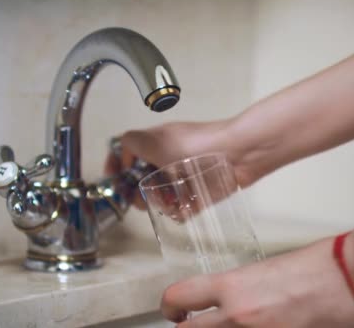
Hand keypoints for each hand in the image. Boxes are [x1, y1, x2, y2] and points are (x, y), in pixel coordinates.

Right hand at [104, 120, 259, 208]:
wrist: (239, 153)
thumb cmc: (198, 144)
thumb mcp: (157, 141)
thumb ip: (132, 143)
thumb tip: (120, 147)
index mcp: (157, 143)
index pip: (128, 150)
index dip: (117, 164)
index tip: (114, 179)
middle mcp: (169, 158)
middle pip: (142, 178)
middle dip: (136, 192)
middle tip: (140, 199)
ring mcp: (185, 175)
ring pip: (163, 194)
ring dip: (159, 203)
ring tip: (165, 206)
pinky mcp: (202, 191)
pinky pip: (185, 206)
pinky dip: (180, 211)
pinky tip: (180, 212)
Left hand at [161, 238, 353, 327]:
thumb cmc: (323, 265)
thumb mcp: (271, 269)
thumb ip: (245, 288)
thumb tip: (234, 301)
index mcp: (235, 285)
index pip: (181, 296)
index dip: (170, 306)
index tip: (174, 310)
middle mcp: (239, 315)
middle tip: (194, 325)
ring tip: (233, 326)